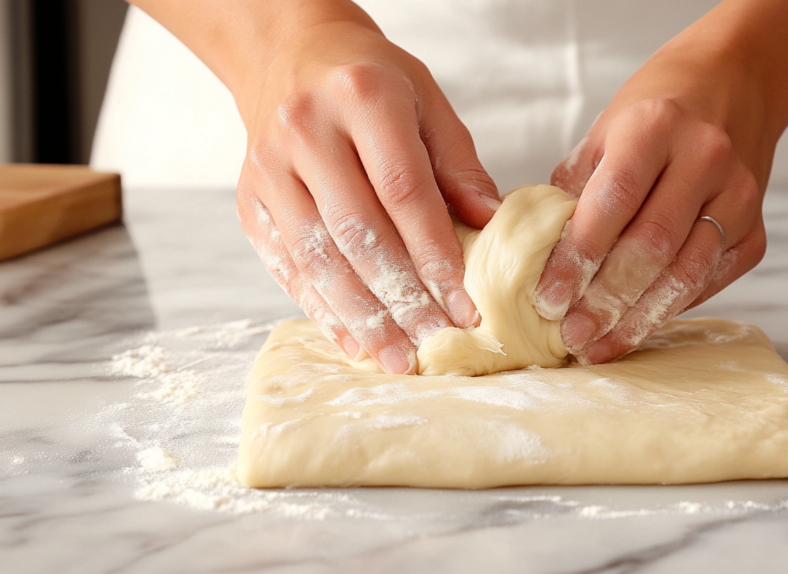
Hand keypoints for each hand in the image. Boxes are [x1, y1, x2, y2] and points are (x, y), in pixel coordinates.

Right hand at [234, 18, 500, 373]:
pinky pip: (286, 264)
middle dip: (400, 297)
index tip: (464, 304)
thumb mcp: (425, 100)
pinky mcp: (249, 199)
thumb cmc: (369, 79)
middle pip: (357, 232)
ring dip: (360, 316)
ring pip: (317, 257)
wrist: (287, 54)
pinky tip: (353, 337)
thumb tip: (490, 225)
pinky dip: (321, 307)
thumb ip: (458, 162)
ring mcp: (269, 168)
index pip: (402, 191)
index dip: (435, 254)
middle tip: (434, 341)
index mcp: (361, 98)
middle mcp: (306, 131)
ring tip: (395, 356)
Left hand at [533, 43, 770, 364]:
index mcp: (654, 127)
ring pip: (687, 271)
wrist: (734, 85)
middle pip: (652, 245)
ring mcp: (738, 196)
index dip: (578, 257)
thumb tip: (531, 255)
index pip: (613, 202)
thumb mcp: (605, 132)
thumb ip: (573, 190)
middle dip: (606, 299)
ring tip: (600, 345)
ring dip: (640, 317)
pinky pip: (711, 280)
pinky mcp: (758, 230)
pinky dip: (671, 307)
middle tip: (572, 335)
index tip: (548, 299)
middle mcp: (704, 158)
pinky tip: (638, 325)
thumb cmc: (656, 113)